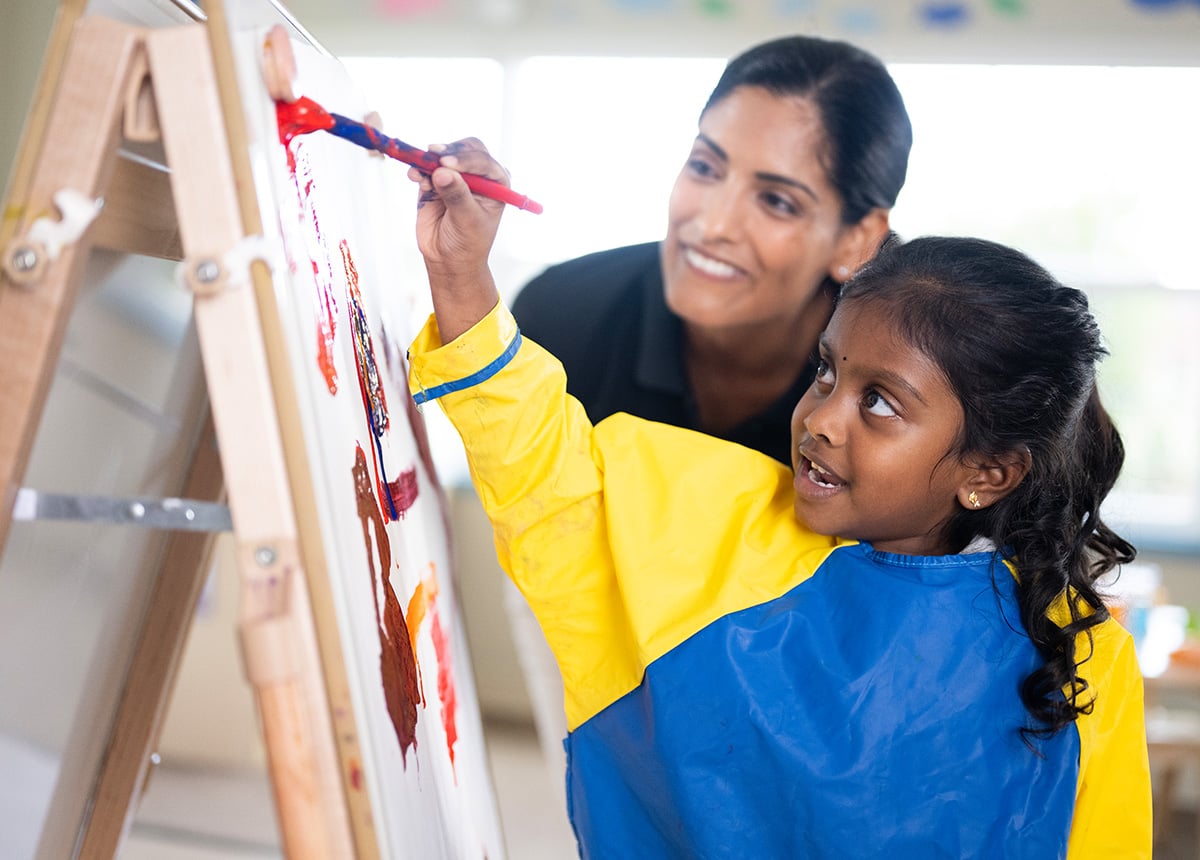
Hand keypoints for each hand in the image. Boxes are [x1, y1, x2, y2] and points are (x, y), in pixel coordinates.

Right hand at [408, 138, 504, 341]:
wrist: (448, 259)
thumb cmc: (468, 242)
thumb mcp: (468, 220)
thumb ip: (457, 195)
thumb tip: (442, 172)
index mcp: (496, 182)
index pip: (482, 160)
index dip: (465, 159)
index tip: (446, 163)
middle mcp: (477, 175)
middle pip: (464, 149)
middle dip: (449, 152)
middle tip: (435, 159)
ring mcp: (455, 176)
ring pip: (442, 155)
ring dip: (430, 160)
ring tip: (422, 176)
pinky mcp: (434, 181)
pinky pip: (425, 168)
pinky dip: (418, 169)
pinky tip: (415, 177)